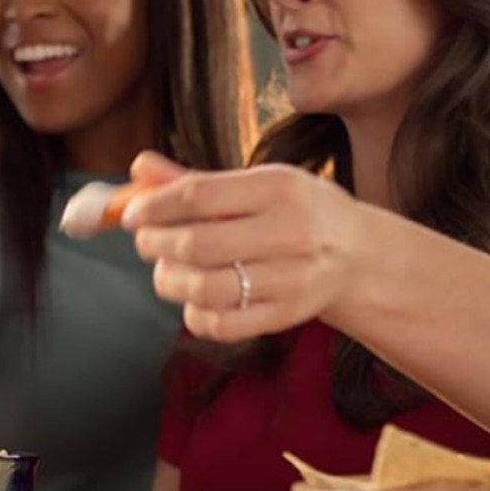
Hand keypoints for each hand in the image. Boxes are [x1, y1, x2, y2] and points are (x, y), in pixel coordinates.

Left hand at [123, 151, 368, 341]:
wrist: (358, 256)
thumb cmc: (295, 211)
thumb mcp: (256, 184)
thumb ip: (195, 180)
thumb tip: (138, 166)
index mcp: (279, 187)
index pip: (199, 195)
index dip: (154, 206)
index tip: (131, 215)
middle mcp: (290, 232)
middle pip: (196, 244)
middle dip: (155, 244)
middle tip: (146, 242)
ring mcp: (292, 277)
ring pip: (205, 288)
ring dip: (169, 281)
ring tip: (166, 270)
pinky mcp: (289, 314)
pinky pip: (222, 324)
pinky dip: (194, 314)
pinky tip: (193, 299)